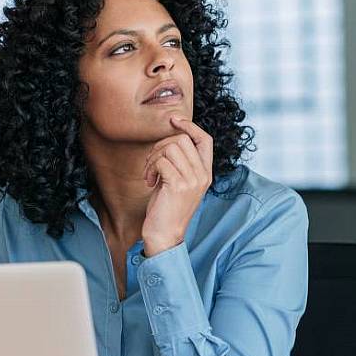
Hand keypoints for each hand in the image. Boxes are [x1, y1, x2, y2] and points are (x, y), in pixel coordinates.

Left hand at [141, 118, 212, 255]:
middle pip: (183, 139)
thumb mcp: (178, 181)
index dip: (190, 126)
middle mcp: (203, 175)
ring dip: (153, 157)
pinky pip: (162, 161)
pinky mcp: (179, 185)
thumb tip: (170, 137)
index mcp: (206, 173)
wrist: (165, 235)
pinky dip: (150, 168)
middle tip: (152, 163)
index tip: (174, 120)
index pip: (206, 139)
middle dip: (160, 145)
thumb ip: (180, 162)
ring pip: (170, 147)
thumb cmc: (167, 208)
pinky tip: (149, 182)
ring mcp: (193, 180)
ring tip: (150, 173)